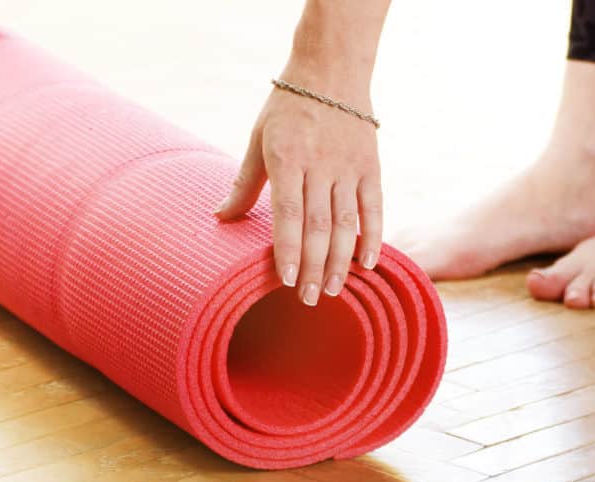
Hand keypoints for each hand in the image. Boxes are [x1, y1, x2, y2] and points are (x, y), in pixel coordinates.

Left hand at [215, 79, 382, 305]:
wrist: (331, 69)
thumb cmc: (287, 108)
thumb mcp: (258, 139)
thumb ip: (244, 184)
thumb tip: (220, 219)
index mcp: (288, 158)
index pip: (288, 213)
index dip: (287, 248)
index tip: (285, 279)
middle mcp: (321, 165)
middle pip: (318, 225)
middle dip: (312, 265)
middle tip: (306, 298)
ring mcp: (349, 167)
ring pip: (347, 223)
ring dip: (339, 261)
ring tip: (331, 290)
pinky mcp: (371, 166)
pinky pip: (374, 208)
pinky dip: (373, 237)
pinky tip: (367, 265)